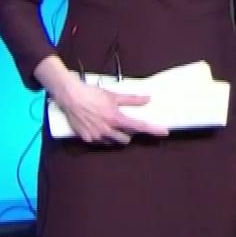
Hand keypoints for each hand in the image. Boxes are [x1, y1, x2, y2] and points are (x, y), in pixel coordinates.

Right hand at [52, 81, 168, 144]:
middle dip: (128, 134)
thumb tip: (148, 99)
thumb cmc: (93, 94)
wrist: (70, 96)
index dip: (153, 130)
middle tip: (124, 125)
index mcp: (116, 119)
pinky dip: (102, 137)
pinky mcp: (86, 139)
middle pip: (126, 140)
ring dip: (115, 137)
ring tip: (110, 125)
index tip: (165, 132)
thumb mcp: (114, 95)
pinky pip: (100, 143)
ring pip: (113, 143)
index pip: (139, 126)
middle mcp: (107, 130)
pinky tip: (98, 127)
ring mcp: (96, 136)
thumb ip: (132, 99)